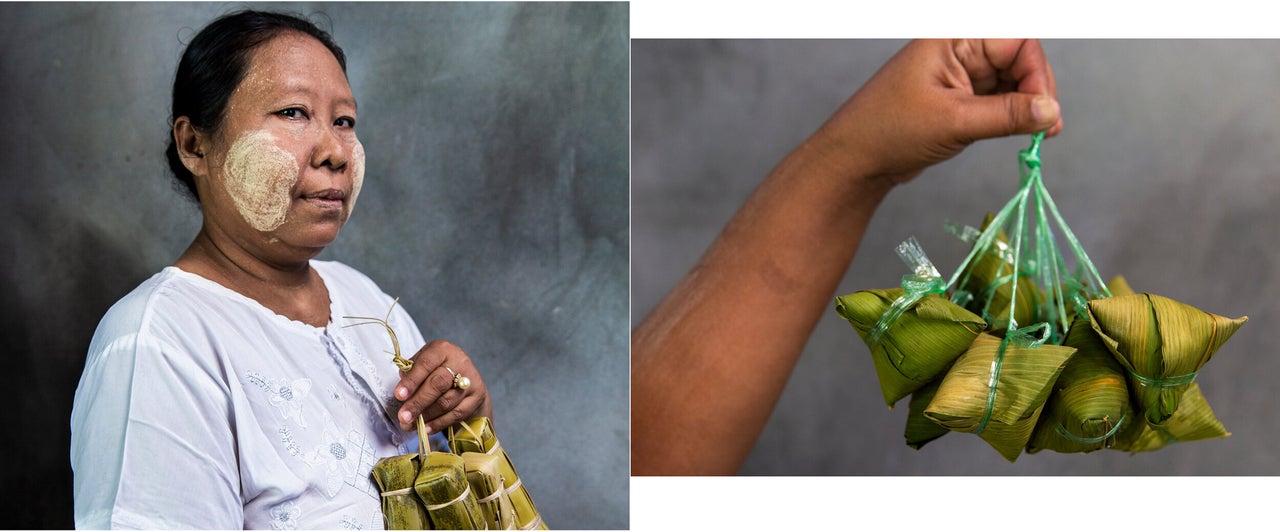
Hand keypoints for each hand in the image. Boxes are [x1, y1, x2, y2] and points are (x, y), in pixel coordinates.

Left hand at [393, 339, 491, 432]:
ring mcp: (470, 380)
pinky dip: (439, 423)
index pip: (426, 364)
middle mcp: (459, 362)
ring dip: (426, 416)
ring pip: (446, 402)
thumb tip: (402, 392)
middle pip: (438, 384)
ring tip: (410, 425)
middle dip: (418, 402)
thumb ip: (410, 373)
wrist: (467, 380)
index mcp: (442, 350)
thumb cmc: (437, 371)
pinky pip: (456, 414)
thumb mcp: (423, 364)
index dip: (412, 381)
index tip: (399, 395)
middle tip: (404, 416)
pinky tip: (426, 428)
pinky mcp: (476, 397)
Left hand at [813, 39, 1061, 186]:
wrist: (855, 159)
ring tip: (1038, 137)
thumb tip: (1051, 112)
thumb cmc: (889, 130)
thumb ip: (1007, 114)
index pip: (1017, 39)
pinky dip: (1014, 115)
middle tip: (1048, 128)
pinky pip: (999, 98)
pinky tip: (1022, 134)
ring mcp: (959, 73)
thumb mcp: (954, 121)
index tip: (1044, 109)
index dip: (1036, 72)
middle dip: (1037, 90)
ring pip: (1012, 80)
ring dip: (1028, 105)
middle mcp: (958, 49)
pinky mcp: (959, 98)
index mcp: (953, 37)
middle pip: (1019, 58)